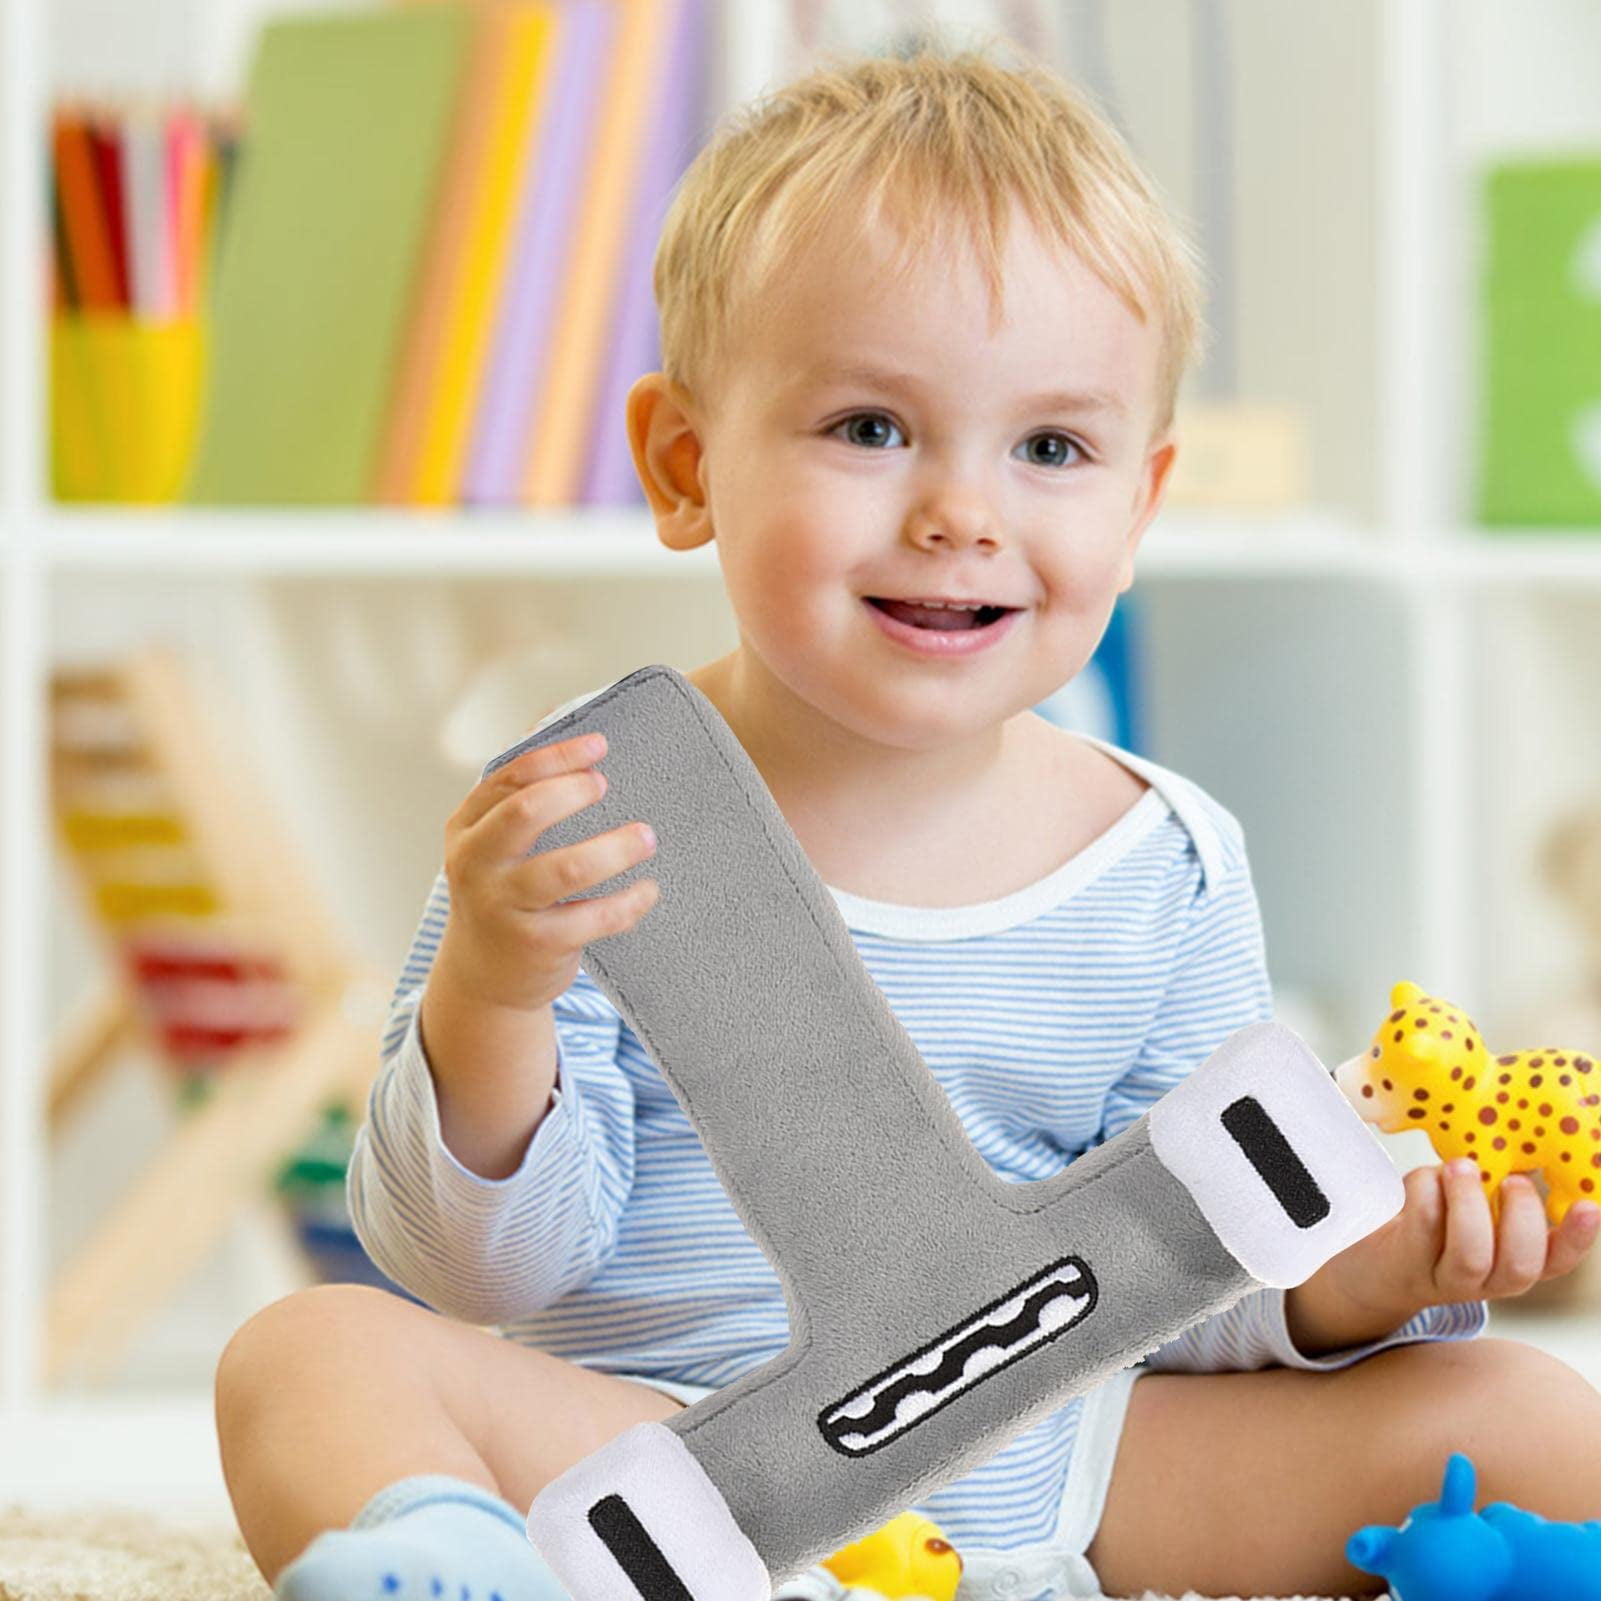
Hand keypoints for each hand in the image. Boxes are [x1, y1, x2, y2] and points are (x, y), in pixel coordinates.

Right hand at [436, 730, 659, 1011]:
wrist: (484, 979)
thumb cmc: (503, 893)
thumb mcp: (493, 844)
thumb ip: (521, 795)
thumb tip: (564, 726)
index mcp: (465, 829)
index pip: (507, 779)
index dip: (556, 757)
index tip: (599, 747)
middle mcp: (476, 865)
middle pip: (525, 813)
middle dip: (573, 792)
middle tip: (607, 787)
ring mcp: (504, 907)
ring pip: (567, 868)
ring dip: (615, 848)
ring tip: (647, 837)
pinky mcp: (537, 944)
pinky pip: (594, 917)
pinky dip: (630, 901)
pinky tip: (648, 890)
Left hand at [1290, 1160, 1600, 1354]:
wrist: (1371, 1268)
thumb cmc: (1430, 1225)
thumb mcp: (1469, 1209)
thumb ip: (1494, 1188)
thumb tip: (1520, 1138)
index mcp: (1510, 1263)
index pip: (1556, 1260)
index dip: (1577, 1238)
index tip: (1588, 1206)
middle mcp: (1485, 1280)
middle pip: (1519, 1265)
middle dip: (1521, 1218)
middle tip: (1510, 1180)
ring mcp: (1444, 1278)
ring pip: (1472, 1253)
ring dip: (1469, 1203)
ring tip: (1461, 1167)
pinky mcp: (1406, 1264)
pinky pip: (1424, 1226)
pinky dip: (1426, 1190)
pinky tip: (1423, 1177)